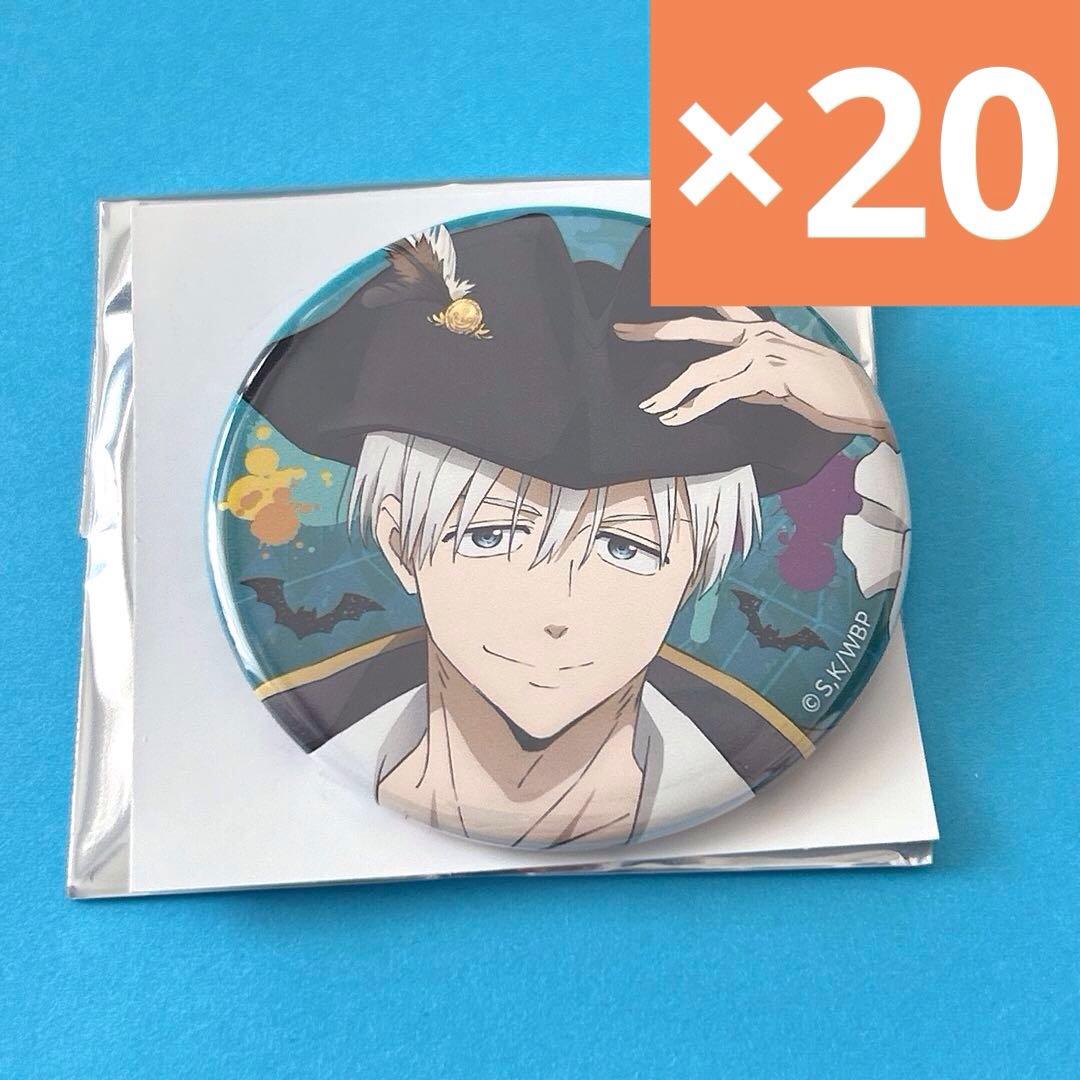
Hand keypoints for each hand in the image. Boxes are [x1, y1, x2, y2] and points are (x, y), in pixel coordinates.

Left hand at [613, 308, 895, 447]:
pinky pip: (719, 393)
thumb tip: (720, 390)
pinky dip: (693, 408)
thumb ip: (748, 376)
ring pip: (701, 370)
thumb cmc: (822, 390)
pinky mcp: (766, 376)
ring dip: (670, 392)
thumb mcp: (778, 377)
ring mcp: (763, 351)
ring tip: (651, 407)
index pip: (718, 303)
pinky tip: (676, 418)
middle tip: (623, 332)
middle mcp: (759, 331)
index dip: (688, 293)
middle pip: (696, 326)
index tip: (658, 294)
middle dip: (656, 330)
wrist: (860, 399)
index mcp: (761, 326)